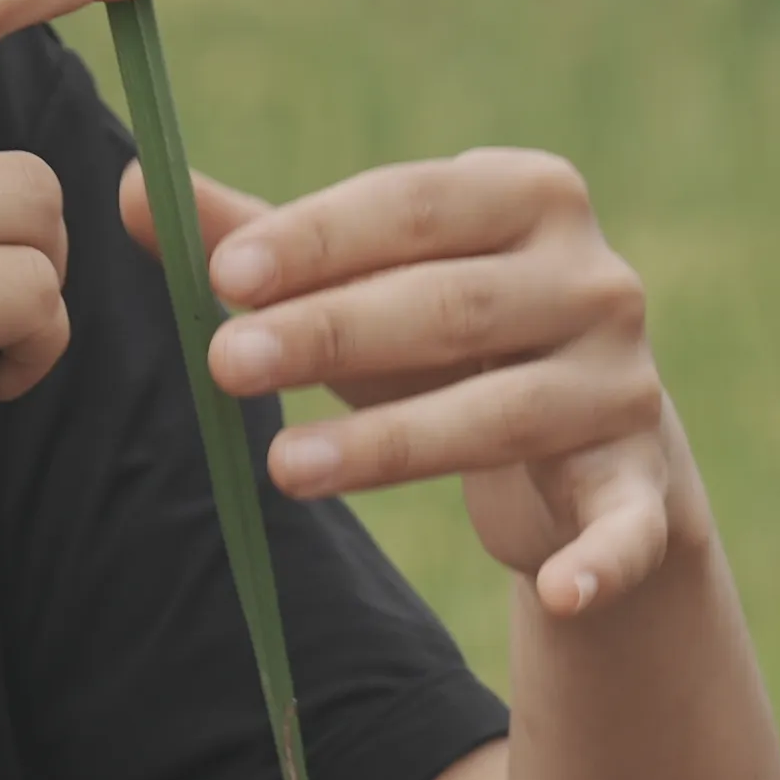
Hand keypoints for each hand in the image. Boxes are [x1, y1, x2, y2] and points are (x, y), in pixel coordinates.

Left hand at [127, 143, 711, 625]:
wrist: (582, 441)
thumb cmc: (449, 339)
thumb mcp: (361, 287)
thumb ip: (259, 241)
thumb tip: (133, 187)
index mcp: (529, 194)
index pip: (415, 204)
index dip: (320, 238)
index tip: (225, 276)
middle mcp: (596, 278)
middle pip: (452, 306)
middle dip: (333, 334)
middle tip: (226, 366)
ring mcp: (626, 383)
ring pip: (503, 414)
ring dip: (392, 446)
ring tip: (283, 468)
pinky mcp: (646, 484)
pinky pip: (627, 525)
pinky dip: (602, 560)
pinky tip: (560, 593)